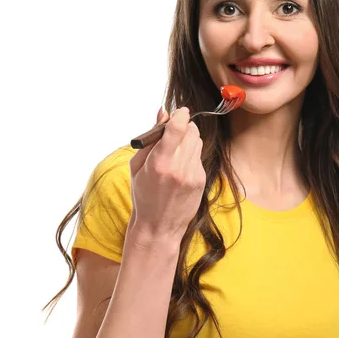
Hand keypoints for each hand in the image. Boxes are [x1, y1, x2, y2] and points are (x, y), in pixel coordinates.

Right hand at [128, 107, 206, 239]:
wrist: (158, 225)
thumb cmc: (143, 194)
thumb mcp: (137, 166)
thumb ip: (151, 138)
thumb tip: (164, 112)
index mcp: (158, 162)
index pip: (177, 128)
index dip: (181, 115)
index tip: (180, 112)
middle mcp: (178, 168)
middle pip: (191, 131)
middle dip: (184, 127)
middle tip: (175, 133)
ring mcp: (192, 175)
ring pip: (197, 142)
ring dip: (188, 141)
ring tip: (175, 154)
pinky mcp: (201, 181)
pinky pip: (199, 157)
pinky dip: (190, 156)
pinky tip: (180, 169)